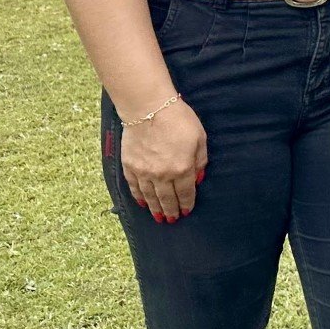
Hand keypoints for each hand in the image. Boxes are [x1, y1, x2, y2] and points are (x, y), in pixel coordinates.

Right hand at [122, 99, 208, 223]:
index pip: (185, 193)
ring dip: (155, 208)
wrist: (149, 108)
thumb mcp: (199, 138)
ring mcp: (144, 172)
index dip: (186, 204)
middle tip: (172, 220)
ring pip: (150, 196)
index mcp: (181, 168)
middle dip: (171, 210)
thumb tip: (198, 179)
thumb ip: (200, 161)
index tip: (186, 212)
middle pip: (167, 198)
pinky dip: (139, 197)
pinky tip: (142, 203)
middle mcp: (162, 175)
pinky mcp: (130, 166)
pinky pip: (134, 187)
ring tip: (159, 217)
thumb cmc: (178, 119)